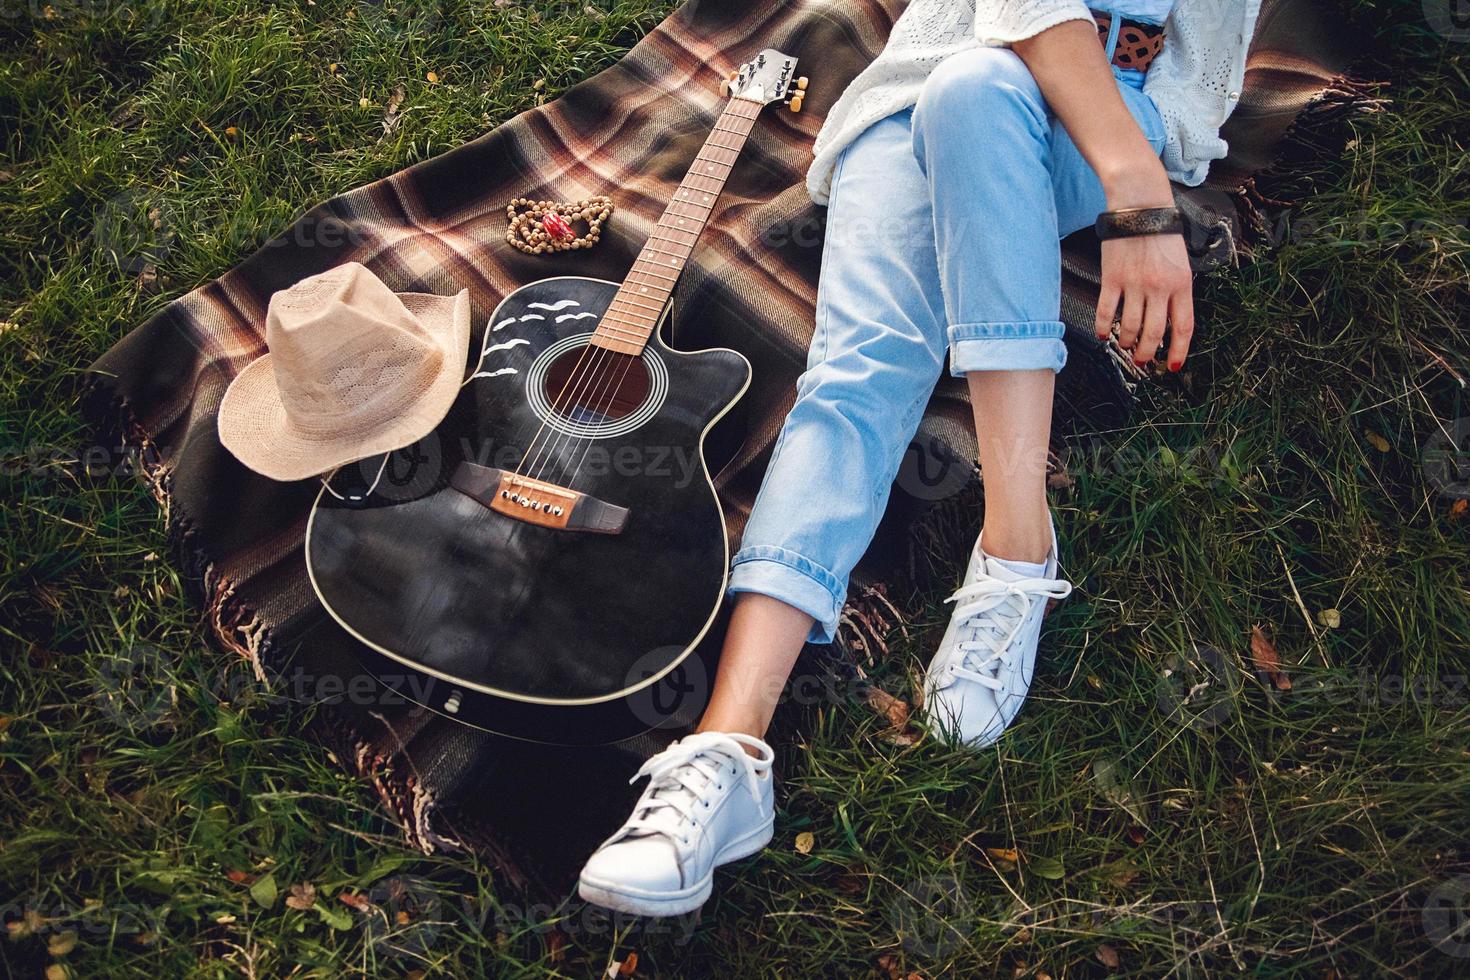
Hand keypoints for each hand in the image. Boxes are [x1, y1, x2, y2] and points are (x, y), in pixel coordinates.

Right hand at [1093, 230, 1194, 370]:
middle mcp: (1159, 287)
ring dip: (1128, 342)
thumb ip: (1177, 291)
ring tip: (1126, 345)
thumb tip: (1168, 321)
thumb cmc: (1161, 232)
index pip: (1183, 327)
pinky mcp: (1112, 279)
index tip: (1173, 365)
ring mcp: (1134, 284)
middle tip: (1143, 360)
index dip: (1179, 351)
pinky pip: (1107, 312)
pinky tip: (1105, 334)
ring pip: (1130, 327)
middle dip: (1148, 353)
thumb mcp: (1181, 262)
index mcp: (1182, 284)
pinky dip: (1104, 328)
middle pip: (1154, 334)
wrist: (1140, 206)